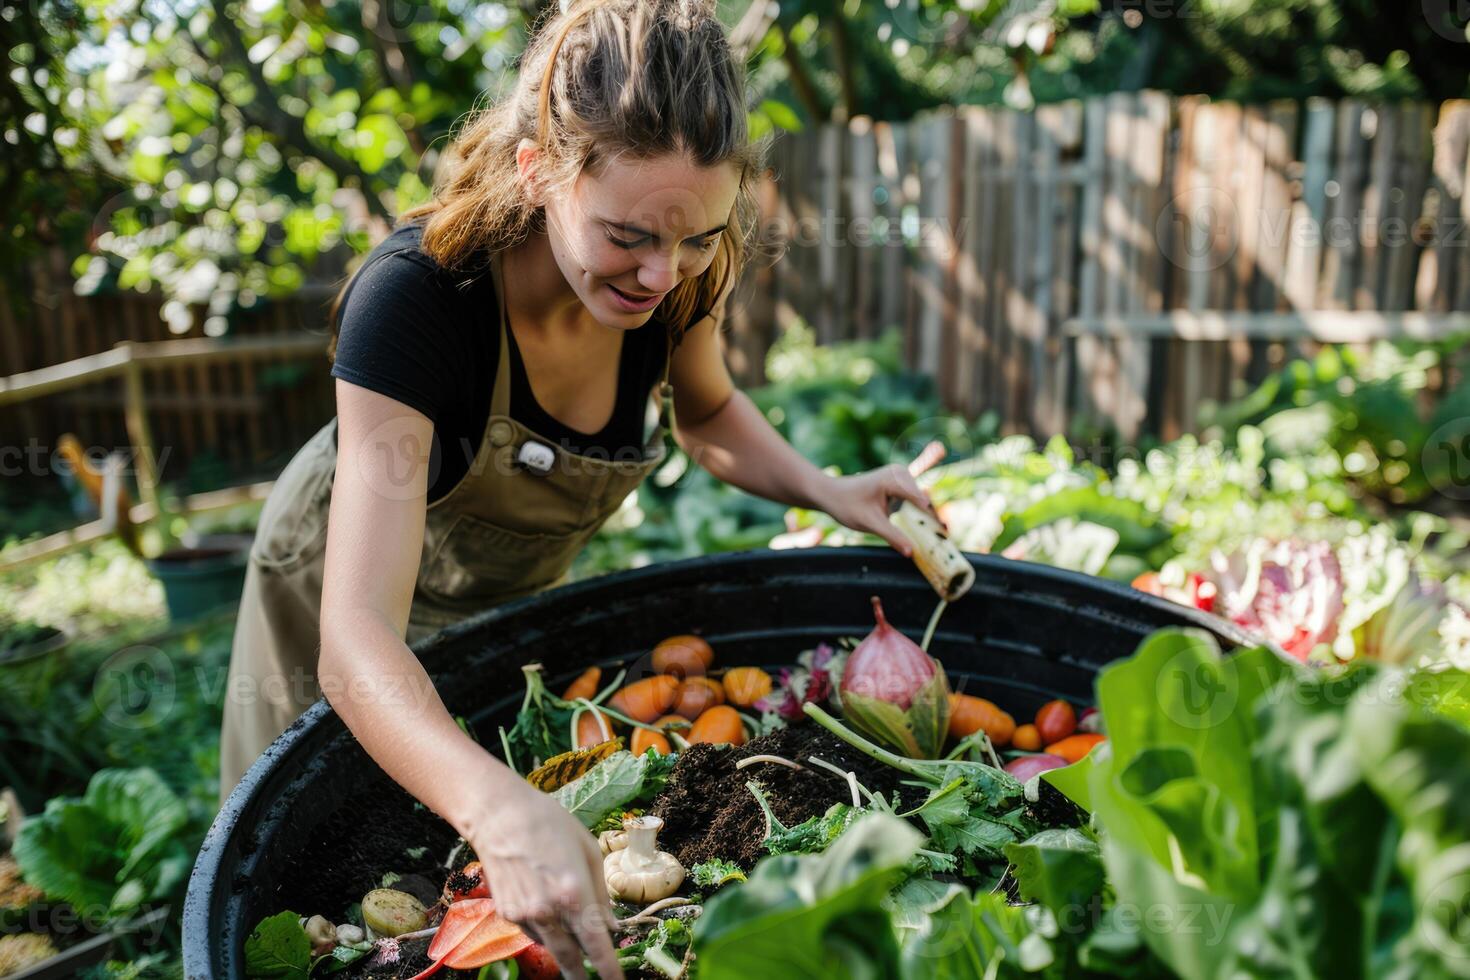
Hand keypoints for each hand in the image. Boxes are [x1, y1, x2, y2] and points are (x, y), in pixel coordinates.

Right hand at [467, 779, 622, 979]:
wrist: (499, 815)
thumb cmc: (550, 823)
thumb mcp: (588, 850)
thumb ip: (601, 894)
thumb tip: (611, 926)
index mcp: (574, 894)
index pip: (596, 946)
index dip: (609, 970)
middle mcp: (548, 911)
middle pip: (570, 959)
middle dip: (582, 976)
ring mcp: (523, 915)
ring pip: (550, 945)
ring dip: (564, 944)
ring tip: (566, 916)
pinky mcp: (506, 914)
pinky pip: (533, 931)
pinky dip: (545, 928)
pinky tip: (543, 902)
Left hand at [815, 461, 937, 556]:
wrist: (831, 494)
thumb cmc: (846, 505)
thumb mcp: (870, 524)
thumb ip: (892, 536)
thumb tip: (911, 552)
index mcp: (895, 480)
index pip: (922, 501)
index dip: (934, 519)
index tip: (945, 535)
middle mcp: (901, 474)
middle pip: (924, 500)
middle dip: (932, 518)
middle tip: (945, 537)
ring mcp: (900, 477)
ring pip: (921, 500)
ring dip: (927, 516)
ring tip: (939, 535)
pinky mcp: (898, 483)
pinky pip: (914, 498)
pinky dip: (919, 511)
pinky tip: (926, 524)